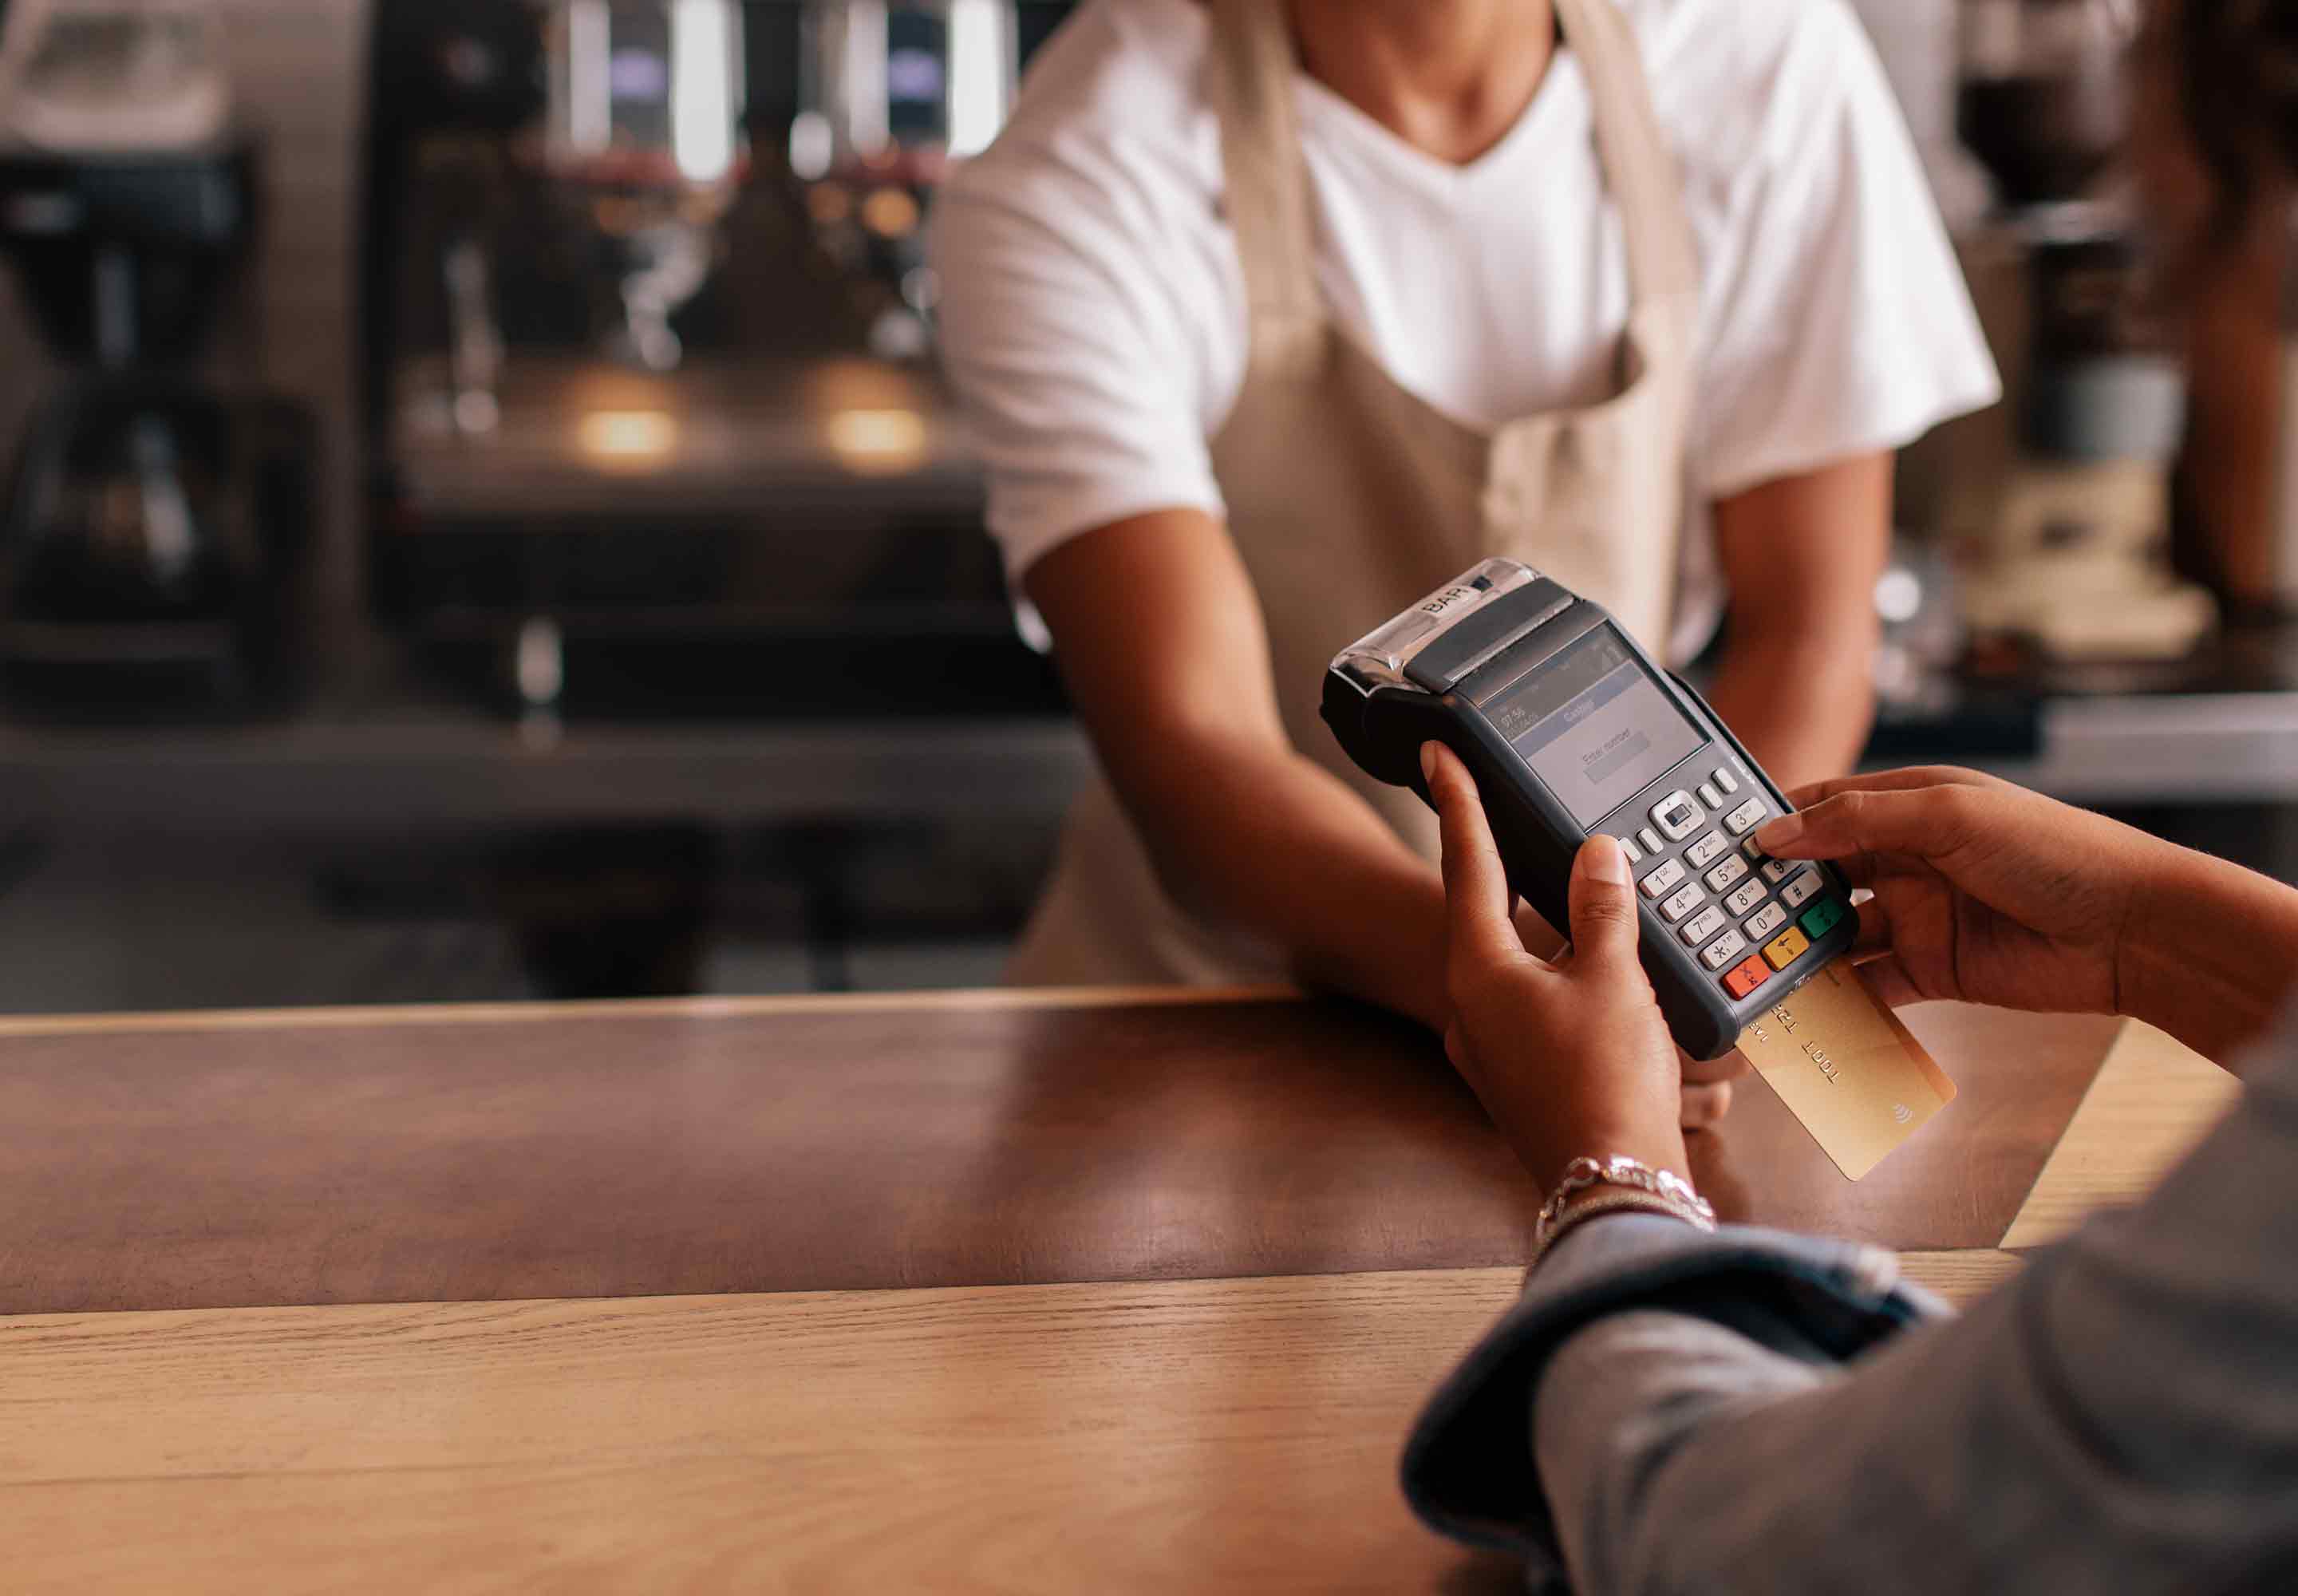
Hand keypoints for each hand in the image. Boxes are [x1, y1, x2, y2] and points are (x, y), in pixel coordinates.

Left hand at [1424, 743, 1689, 1192]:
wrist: (1611, 1184)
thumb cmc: (1606, 1085)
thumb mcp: (1613, 980)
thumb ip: (1603, 909)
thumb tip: (1597, 855)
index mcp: (1479, 971)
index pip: (1467, 864)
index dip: (1459, 802)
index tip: (1439, 754)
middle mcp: (1469, 1007)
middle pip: (1481, 912)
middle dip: (1502, 865)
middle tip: (1502, 813)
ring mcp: (1487, 1046)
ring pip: (1509, 961)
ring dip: (1540, 927)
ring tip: (1573, 898)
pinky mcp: (1514, 1076)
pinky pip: (1531, 1004)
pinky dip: (1558, 976)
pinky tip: (1590, 977)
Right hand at [1755, 766, 2152, 1017]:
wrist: (2132, 931)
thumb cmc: (2057, 852)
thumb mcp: (1950, 815)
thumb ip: (1857, 821)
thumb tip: (1777, 834)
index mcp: (1910, 806)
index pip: (1821, 810)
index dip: (1773, 827)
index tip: (1722, 850)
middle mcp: (1907, 859)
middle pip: (1819, 876)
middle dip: (1774, 895)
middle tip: (1723, 916)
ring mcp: (1917, 916)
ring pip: (1836, 933)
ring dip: (1798, 949)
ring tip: (1753, 964)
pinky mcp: (1931, 970)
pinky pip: (1867, 984)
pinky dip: (1834, 997)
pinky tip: (1803, 1004)